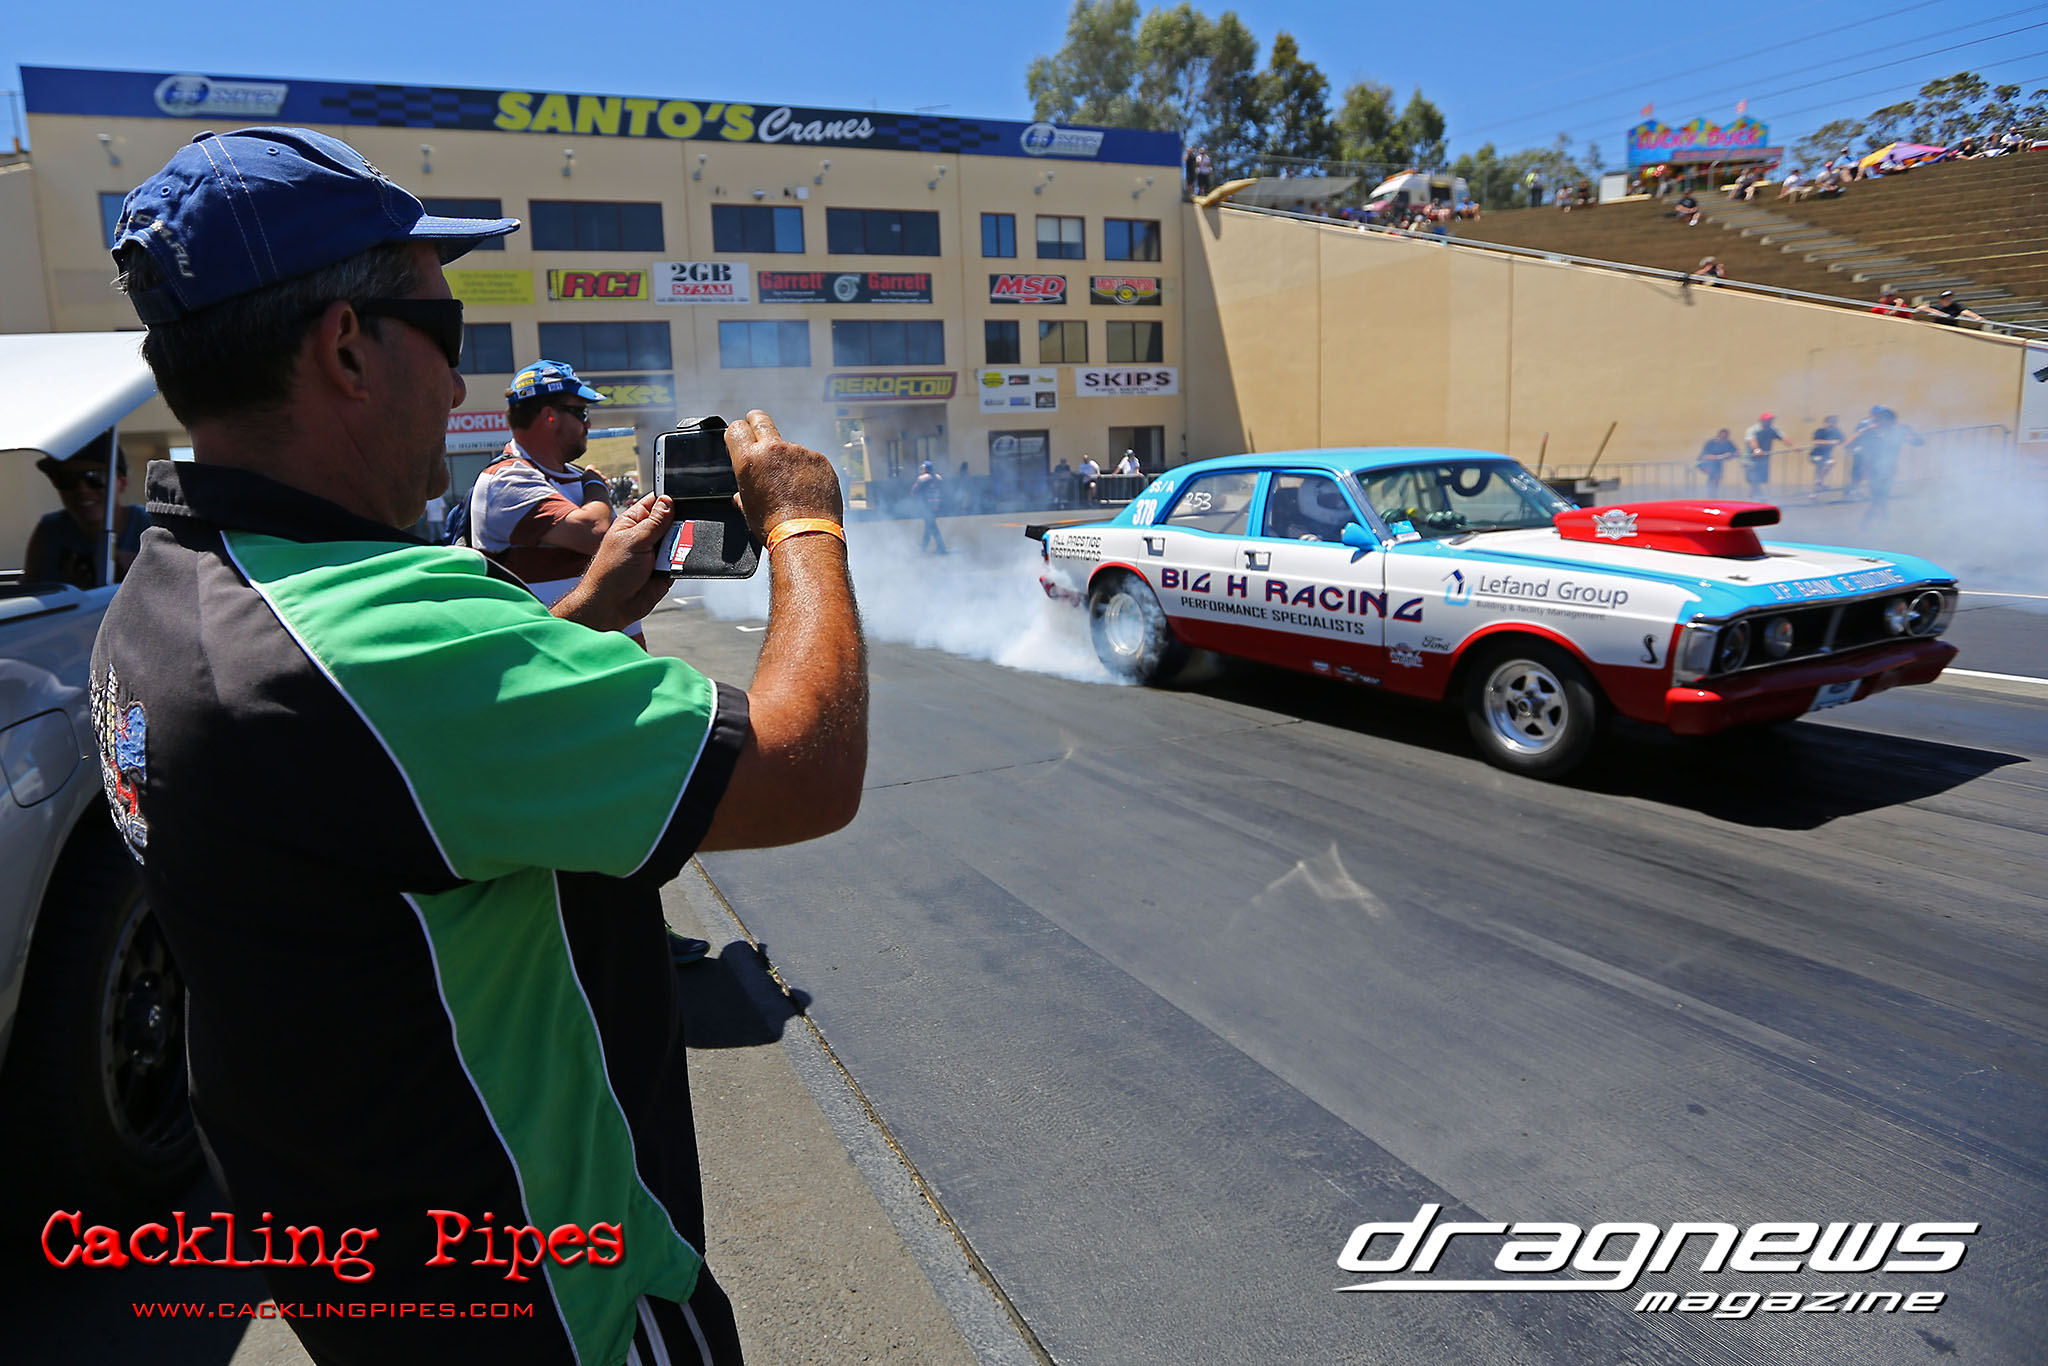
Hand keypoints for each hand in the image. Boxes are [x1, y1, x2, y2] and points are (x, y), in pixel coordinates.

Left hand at [553, 493, 675, 632]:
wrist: (612, 605)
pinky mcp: (666, 570)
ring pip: (680, 541)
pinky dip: (683, 561)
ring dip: (680, 546)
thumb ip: (655, 521)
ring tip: (669, 554)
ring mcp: (656, 553)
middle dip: (678, 526)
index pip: (655, 502)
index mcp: (633, 522)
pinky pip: (682, 560)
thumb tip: (669, 501)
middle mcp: (646, 536)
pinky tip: (674, 565)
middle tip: (674, 533)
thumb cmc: (611, 572)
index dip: (668, 500)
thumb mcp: (634, 540)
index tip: (682, 500)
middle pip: (672, 521)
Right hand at [725, 410, 842, 540]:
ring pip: (789, 446)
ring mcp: (800, 452)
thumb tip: (742, 495)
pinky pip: (809, 459)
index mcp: (749, 460)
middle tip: (760, 435)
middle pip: (761, 419)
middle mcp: (774, 450)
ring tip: (791, 486)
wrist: (806, 536)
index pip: (737, 428)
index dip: (738, 433)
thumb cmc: (773, 526)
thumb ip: (744, 491)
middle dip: (757, 423)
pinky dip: (807, 470)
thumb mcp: (748, 508)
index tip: (741, 438)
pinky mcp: (820, 460)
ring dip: (787, 459)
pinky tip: (807, 490)